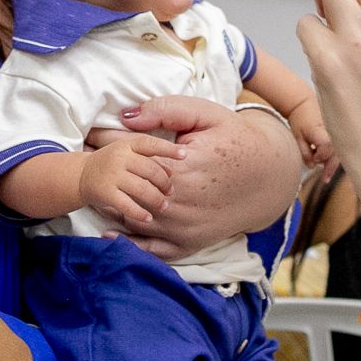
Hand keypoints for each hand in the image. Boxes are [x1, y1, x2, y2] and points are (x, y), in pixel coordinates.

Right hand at [79, 136, 181, 227]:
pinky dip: (140, 212)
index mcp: (127, 144)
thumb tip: (171, 170)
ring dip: (156, 199)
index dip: (169, 149)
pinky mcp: (105, 193)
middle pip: (150, 170)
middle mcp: (119, 157)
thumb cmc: (113, 163)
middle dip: (164, 182)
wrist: (81, 174)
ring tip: (163, 205)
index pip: (151, 144)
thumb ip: (149, 158)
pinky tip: (148, 217)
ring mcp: (111, 175)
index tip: (185, 154)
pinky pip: (127, 204)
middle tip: (170, 191)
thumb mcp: (128, 152)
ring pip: (142, 188)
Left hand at [97, 96, 301, 259]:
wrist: (269, 177)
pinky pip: (150, 250)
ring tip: (98, 190)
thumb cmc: (236, 140)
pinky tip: (110, 232)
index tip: (93, 136)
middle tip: (91, 161)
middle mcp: (177, 201)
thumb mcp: (205, 115)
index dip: (107, 145)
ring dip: (112, 206)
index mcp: (179, 168)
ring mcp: (182, 226)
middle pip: (125, 191)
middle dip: (106, 175)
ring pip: (132, 219)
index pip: (128, 156)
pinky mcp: (189, 243)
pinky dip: (128, 243)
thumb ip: (164, 111)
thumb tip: (124, 116)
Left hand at [286, 94, 338, 179]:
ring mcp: (335, 132)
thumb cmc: (299, 120)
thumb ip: (305, 153)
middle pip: (336, 152)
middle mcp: (332, 131)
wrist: (303, 104)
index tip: (314, 159)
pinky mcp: (336, 134)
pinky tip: (327, 165)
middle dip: (331, 167)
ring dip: (332, 163)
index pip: (326, 147)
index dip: (320, 156)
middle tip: (325, 180)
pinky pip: (338, 148)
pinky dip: (333, 157)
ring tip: (325, 175)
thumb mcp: (297, 137)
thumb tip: (313, 166)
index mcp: (321, 130)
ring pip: (339, 152)